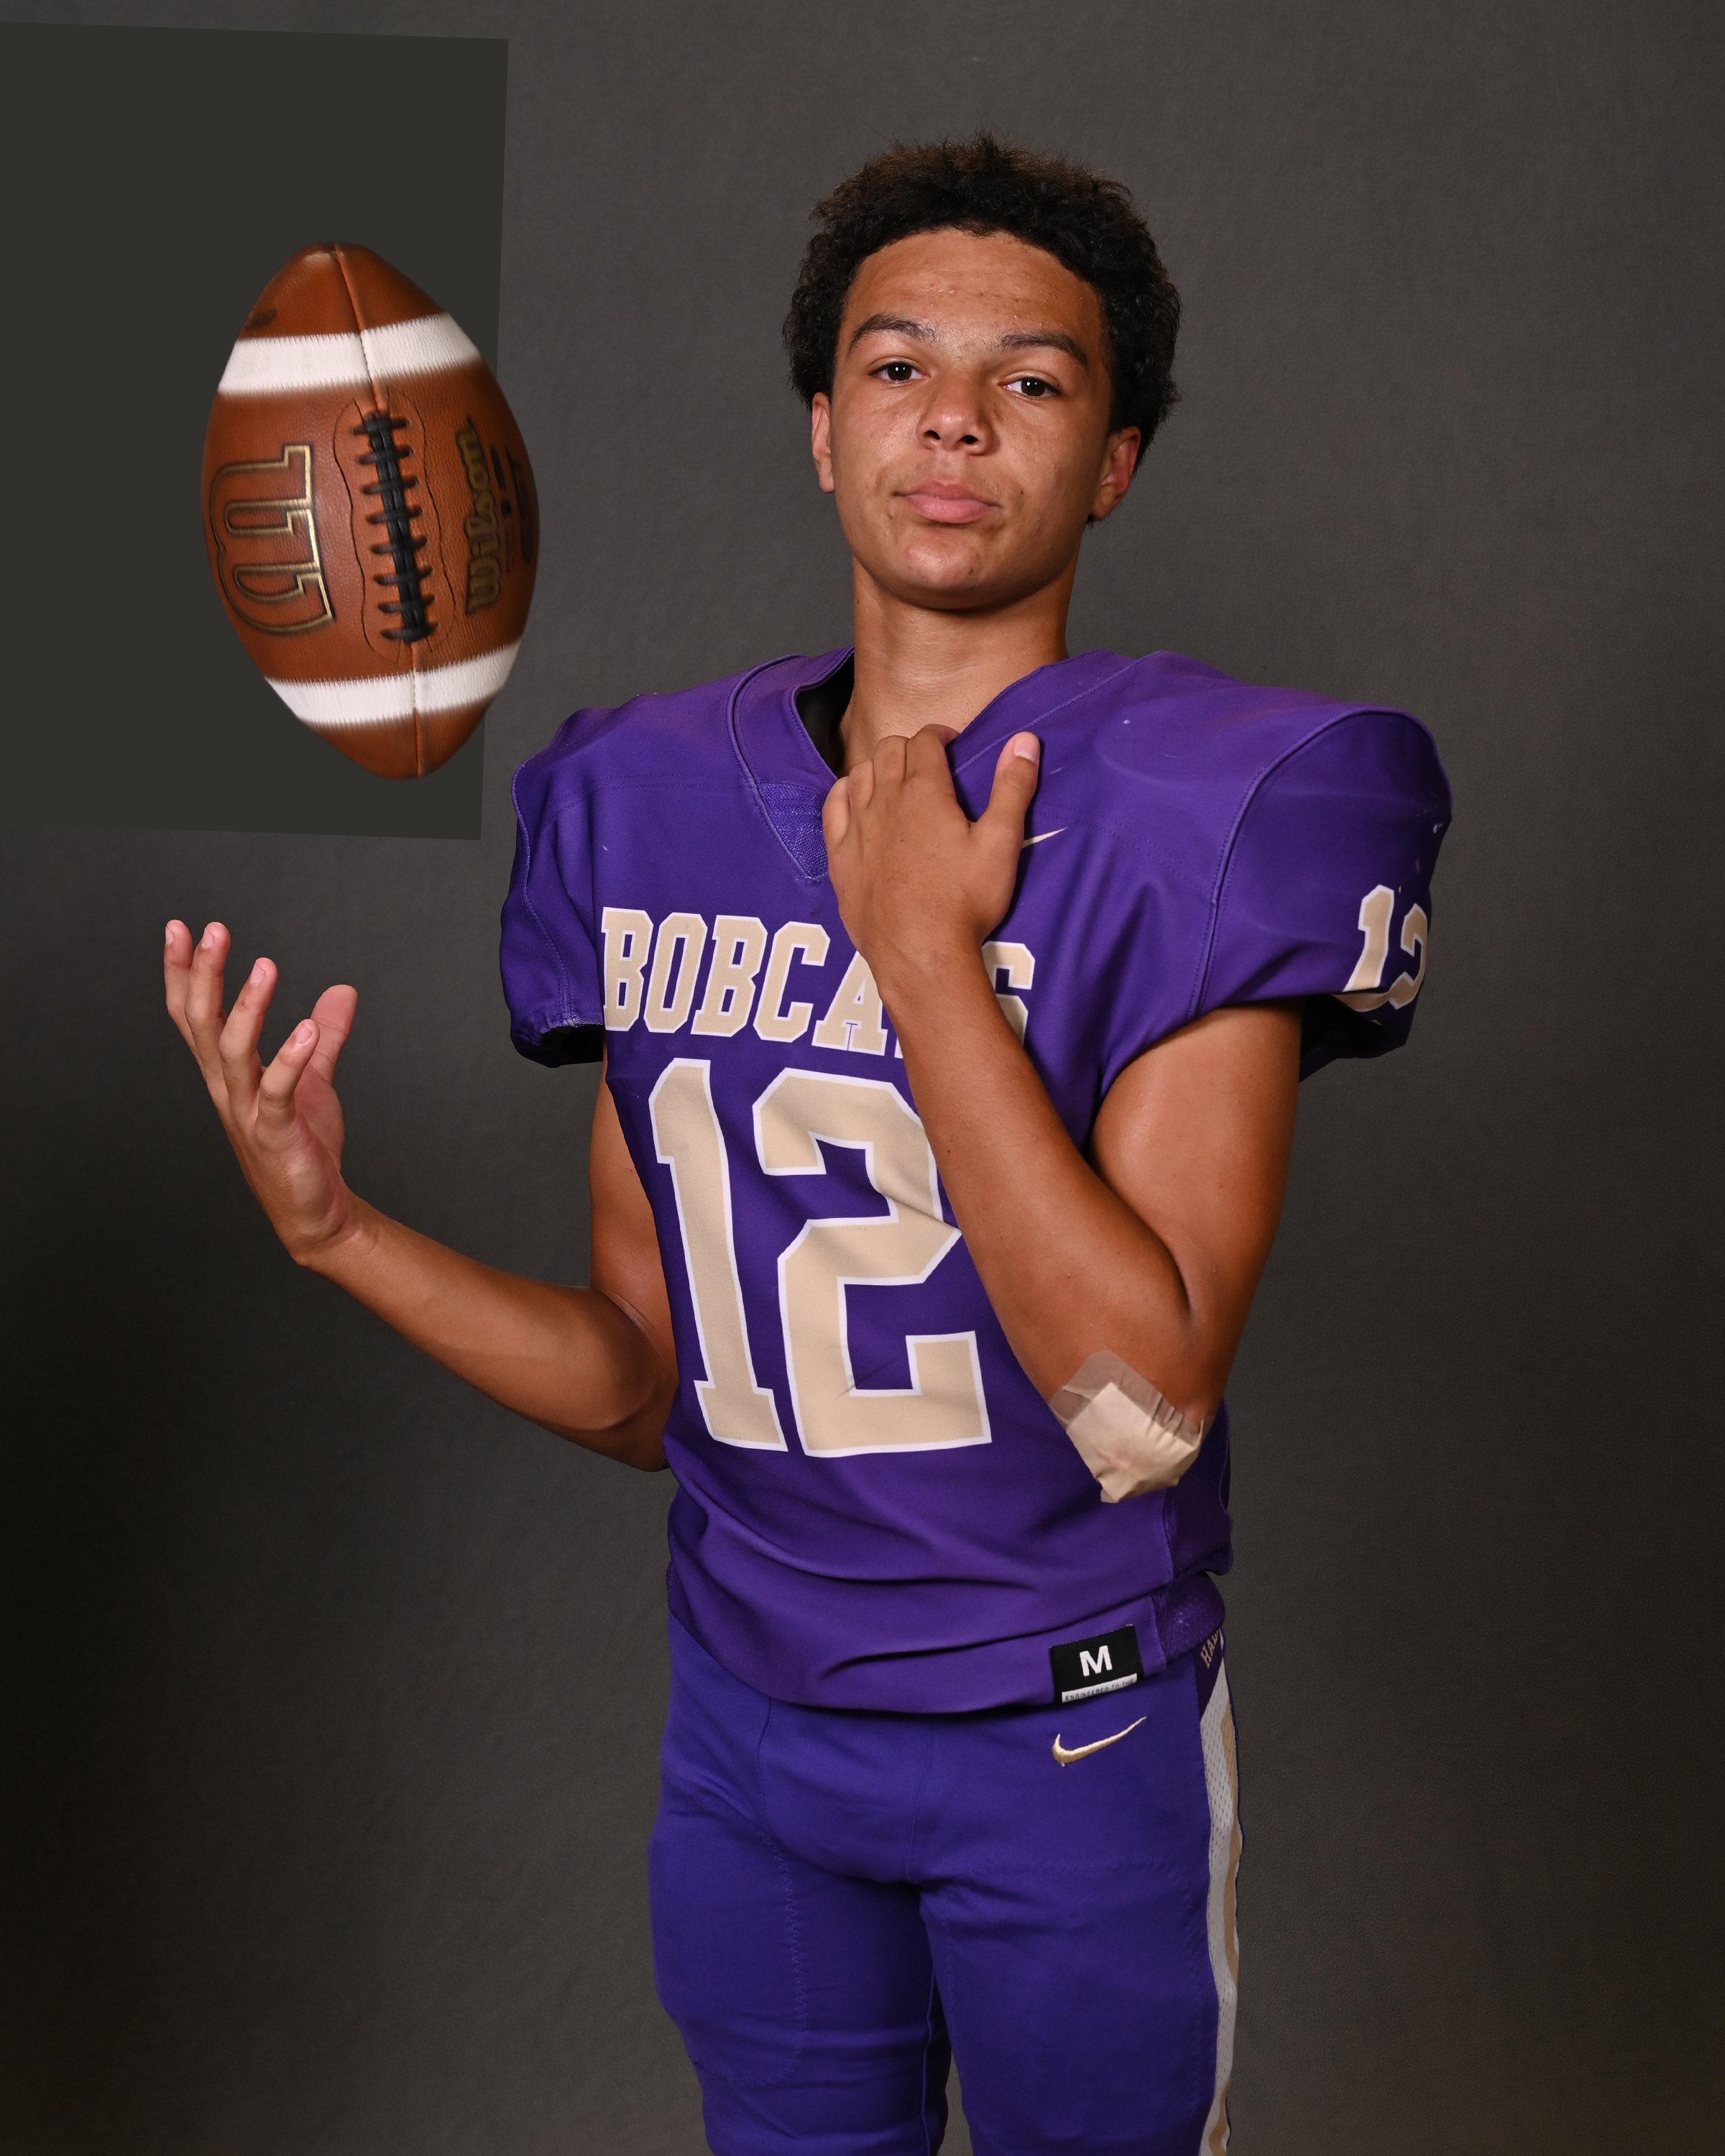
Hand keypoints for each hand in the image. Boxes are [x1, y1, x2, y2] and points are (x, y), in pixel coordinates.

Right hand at [164, 920, 360, 1262]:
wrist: (317, 1213)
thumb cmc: (306, 1149)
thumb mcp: (315, 1082)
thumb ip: (324, 1038)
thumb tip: (342, 991)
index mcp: (228, 1075)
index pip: (194, 1016)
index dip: (183, 973)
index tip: (179, 928)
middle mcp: (227, 1091)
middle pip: (201, 1025)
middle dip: (203, 976)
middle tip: (213, 929)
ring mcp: (248, 1114)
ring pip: (232, 1053)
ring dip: (246, 1008)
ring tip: (264, 965)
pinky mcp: (276, 1135)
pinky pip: (277, 1093)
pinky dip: (291, 1059)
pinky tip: (306, 1028)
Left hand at [821, 726, 1040, 1001]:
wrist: (920, 954)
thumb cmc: (965, 901)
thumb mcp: (1001, 843)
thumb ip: (1013, 788)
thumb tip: (1024, 739)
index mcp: (925, 791)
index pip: (925, 740)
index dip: (939, 735)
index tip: (951, 744)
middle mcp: (884, 801)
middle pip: (889, 751)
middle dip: (910, 747)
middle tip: (928, 764)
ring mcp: (857, 829)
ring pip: (859, 774)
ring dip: (878, 767)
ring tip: (896, 780)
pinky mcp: (840, 858)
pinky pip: (833, 807)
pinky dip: (845, 793)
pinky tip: (857, 800)